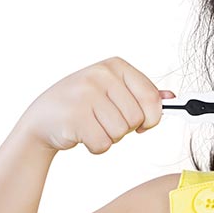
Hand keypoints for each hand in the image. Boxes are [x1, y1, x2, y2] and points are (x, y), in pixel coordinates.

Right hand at [20, 56, 175, 153]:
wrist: (42, 118)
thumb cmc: (84, 105)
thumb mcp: (113, 91)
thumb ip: (142, 93)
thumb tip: (171, 97)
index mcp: (115, 65)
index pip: (151, 98)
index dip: (152, 117)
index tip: (143, 123)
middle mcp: (100, 75)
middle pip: (137, 118)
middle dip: (126, 128)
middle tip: (107, 122)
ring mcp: (85, 94)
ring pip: (121, 132)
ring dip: (110, 137)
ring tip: (93, 125)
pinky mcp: (74, 117)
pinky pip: (103, 144)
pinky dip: (96, 146)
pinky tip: (82, 134)